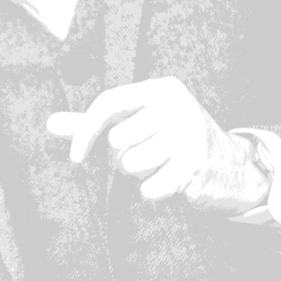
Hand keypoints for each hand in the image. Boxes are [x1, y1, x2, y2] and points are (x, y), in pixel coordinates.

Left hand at [46, 76, 266, 214]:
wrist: (231, 167)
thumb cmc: (170, 143)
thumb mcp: (136, 124)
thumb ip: (94, 123)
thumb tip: (50, 123)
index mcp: (160, 89)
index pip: (108, 102)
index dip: (84, 131)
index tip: (76, 157)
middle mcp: (177, 105)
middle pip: (117, 139)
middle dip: (122, 158)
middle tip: (146, 157)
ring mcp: (189, 133)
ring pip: (131, 164)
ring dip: (139, 174)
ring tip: (160, 167)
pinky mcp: (196, 165)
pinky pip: (150, 187)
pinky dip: (153, 192)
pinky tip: (169, 183)